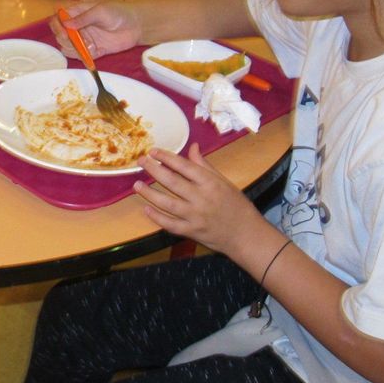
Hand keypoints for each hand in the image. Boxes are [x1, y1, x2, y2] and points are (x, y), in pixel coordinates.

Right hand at [48, 0, 141, 58]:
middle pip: (60, 35)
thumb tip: (66, 23)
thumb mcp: (101, 11)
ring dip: (74, 49)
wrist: (136, 25)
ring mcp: (84, 39)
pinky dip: (84, 56)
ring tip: (90, 46)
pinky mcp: (92, 50)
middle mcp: (77, 26)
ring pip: (67, 47)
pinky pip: (80, 56)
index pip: (58, 18)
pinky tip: (96, 50)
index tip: (64, 32)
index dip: (57, 25)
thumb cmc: (118, 12)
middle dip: (66, 40)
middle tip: (78, 41)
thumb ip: (83, 18)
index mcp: (76, 13)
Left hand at [133, 145, 266, 256]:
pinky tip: (146, 209)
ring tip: (136, 185)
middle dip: (153, 170)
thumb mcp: (224, 182)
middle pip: (172, 182)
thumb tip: (192, 147)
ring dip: (149, 193)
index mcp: (210, 183)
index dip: (167, 157)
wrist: (246, 235)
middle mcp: (201, 198)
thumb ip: (205, 165)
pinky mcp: (191, 232)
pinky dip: (157, 218)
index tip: (153, 151)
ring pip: (167, 203)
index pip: (184, 166)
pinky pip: (170, 225)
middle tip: (140, 162)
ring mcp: (195, 217)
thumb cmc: (237, 206)